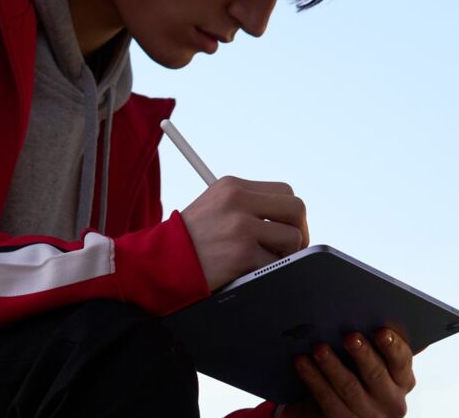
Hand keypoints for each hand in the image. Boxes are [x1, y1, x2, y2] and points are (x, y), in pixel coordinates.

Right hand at [180, 176, 308, 290]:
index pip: (284, 191)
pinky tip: (248, 272)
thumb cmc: (189, 240)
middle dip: (300, 232)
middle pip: (295, 208)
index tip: (287, 229)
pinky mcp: (242, 253)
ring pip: (292, 238)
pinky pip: (275, 265)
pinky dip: (267, 273)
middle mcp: (238, 200)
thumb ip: (248, 206)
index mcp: (233, 186)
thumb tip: (288, 222)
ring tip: (263, 261)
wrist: (158, 263)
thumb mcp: (214, 206)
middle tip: (290, 249)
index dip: (291, 214)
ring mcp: (241, 227)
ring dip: (284, 255)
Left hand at [281, 329, 416, 417]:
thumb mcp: (368, 358)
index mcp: (402, 379)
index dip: (392, 345)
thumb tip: (369, 310)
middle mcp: (391, 400)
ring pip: (349, 387)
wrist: (331, 407)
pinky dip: (313, 378)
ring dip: (332, 365)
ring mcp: (367, 414)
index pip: (401, 360)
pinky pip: (327, 400)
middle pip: (375, 374)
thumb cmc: (354, 370)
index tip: (380, 330)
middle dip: (362, 353)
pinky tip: (301, 361)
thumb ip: (374, 340)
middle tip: (348, 335)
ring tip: (319, 347)